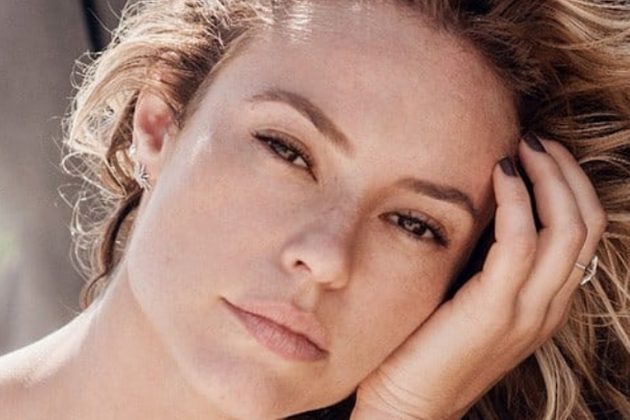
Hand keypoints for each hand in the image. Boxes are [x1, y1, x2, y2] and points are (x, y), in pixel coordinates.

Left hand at [350, 136, 607, 419]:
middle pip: (586, 224)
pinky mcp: (494, 311)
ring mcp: (526, 312)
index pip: (583, 234)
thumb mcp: (466, 300)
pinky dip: (516, 200)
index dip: (570, 186)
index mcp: (543, 304)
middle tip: (536, 139)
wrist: (405, 408)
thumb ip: (484, 265)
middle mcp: (546, 308)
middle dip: (567, 173)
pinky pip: (521, 242)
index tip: (539, 153)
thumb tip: (478, 210)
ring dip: (549, 177)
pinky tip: (498, 173)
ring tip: (522, 145)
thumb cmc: (424, 348)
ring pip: (567, 229)